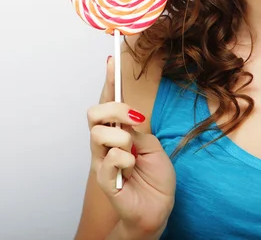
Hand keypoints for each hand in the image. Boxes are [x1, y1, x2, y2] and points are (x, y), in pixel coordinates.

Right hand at [87, 56, 175, 234]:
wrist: (157, 208)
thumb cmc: (155, 177)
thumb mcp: (153, 146)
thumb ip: (139, 130)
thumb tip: (129, 115)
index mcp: (120, 131)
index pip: (109, 102)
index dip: (109, 81)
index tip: (111, 60)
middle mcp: (107, 143)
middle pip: (94, 113)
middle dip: (114, 109)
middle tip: (135, 118)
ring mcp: (102, 160)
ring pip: (98, 134)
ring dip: (122, 138)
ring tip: (134, 152)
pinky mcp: (103, 179)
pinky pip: (108, 160)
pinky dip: (125, 160)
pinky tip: (132, 169)